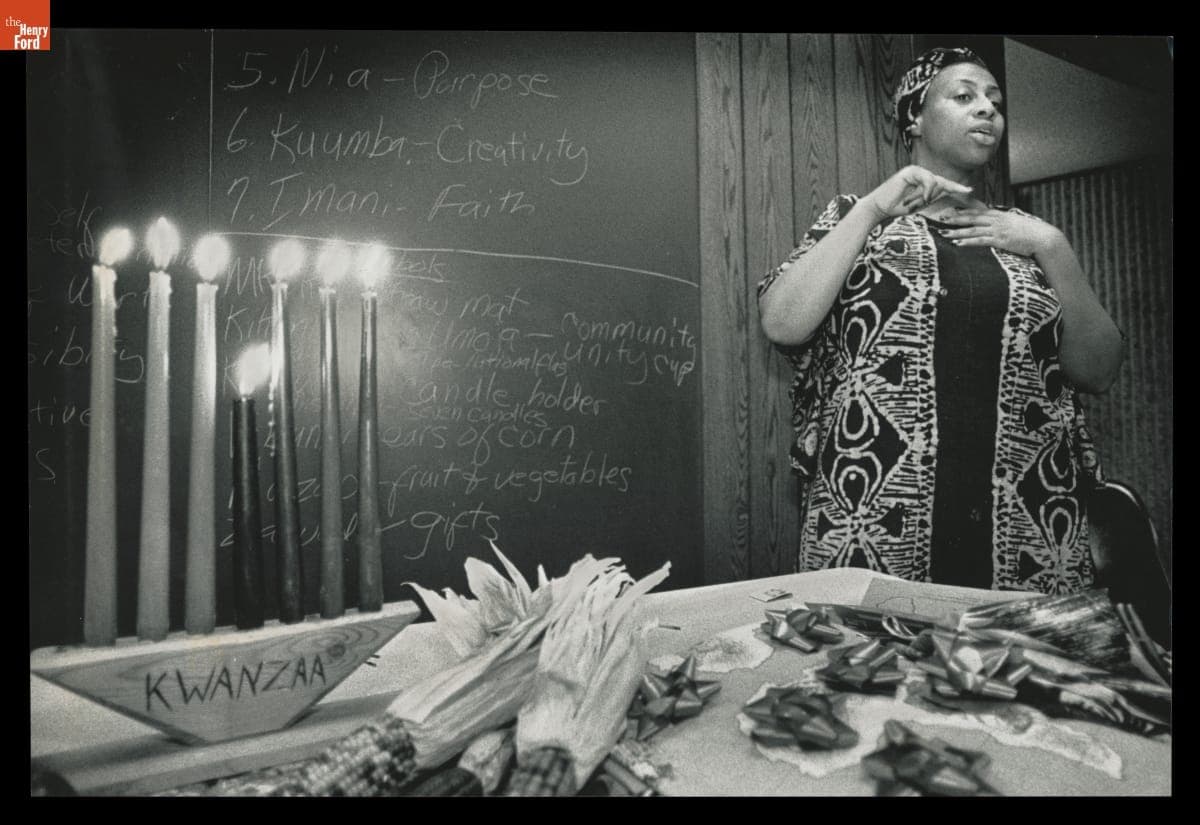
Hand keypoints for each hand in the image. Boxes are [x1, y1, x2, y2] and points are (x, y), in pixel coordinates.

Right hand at [860, 165, 973, 222]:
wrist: (879, 208)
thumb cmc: (896, 208)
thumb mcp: (918, 204)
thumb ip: (932, 197)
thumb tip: (947, 193)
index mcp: (923, 181)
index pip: (943, 183)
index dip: (956, 187)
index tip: (969, 190)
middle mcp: (921, 173)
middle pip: (940, 184)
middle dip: (931, 198)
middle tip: (914, 204)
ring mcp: (916, 171)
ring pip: (934, 183)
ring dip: (924, 197)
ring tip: (910, 202)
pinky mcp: (911, 171)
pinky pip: (928, 180)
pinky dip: (926, 190)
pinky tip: (920, 197)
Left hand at [938, 208, 1064, 256]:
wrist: (1044, 238)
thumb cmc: (1031, 233)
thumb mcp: (1015, 224)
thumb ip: (1004, 223)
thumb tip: (995, 225)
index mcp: (1000, 215)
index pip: (978, 211)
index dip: (963, 211)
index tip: (951, 211)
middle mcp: (997, 220)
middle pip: (972, 218)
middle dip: (955, 218)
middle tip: (941, 218)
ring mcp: (998, 230)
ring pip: (973, 229)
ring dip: (957, 231)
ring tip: (944, 233)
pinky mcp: (1000, 240)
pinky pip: (980, 241)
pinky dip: (967, 242)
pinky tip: (957, 243)